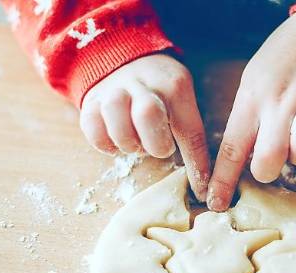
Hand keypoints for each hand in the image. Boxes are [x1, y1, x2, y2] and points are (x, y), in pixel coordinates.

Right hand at [80, 54, 210, 200]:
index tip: (202, 190)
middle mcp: (143, 83)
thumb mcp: (180, 98)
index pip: (189, 130)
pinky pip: (92, 127)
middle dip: (155, 143)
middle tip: (158, 148)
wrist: (121, 59)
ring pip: (115, 116)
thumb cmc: (159, 91)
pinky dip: (104, 143)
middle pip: (147, 114)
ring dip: (127, 141)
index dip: (196, 164)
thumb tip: (204, 179)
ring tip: (134, 144)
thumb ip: (187, 128)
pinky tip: (115, 141)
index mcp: (174, 86)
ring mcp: (113, 89)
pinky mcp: (90, 100)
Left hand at [207, 13, 295, 210]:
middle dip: (268, 170)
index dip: (223, 180)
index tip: (215, 203)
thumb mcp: (252, 84)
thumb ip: (248, 121)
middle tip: (274, 160)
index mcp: (253, 100)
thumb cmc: (280, 64)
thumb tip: (241, 163)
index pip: (232, 147)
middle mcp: (280, 104)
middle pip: (269, 158)